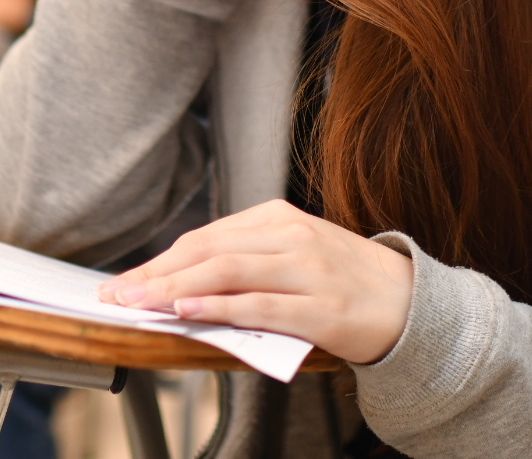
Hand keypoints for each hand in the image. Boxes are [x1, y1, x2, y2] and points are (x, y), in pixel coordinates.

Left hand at [97, 199, 413, 363]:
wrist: (414, 303)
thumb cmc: (344, 282)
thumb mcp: (294, 257)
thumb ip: (246, 265)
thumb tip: (180, 288)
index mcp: (279, 219)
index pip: (205, 238)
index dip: (159, 261)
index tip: (123, 283)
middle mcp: (291, 236)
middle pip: (209, 252)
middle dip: (156, 276)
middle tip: (117, 297)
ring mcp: (308, 270)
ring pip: (228, 273)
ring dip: (176, 290)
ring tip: (140, 303)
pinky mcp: (321, 307)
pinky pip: (260, 305)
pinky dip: (219, 308)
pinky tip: (188, 313)